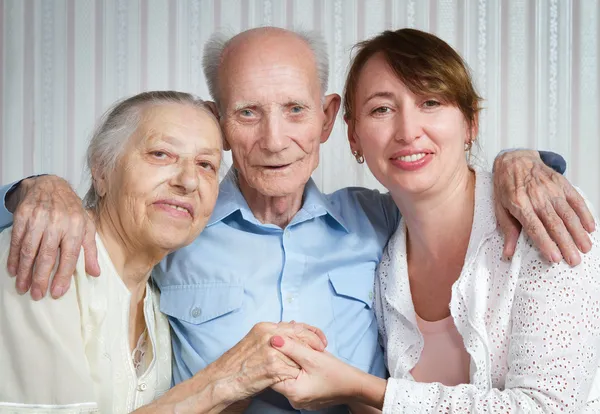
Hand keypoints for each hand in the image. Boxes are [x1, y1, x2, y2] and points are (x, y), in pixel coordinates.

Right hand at [6, 175, 99, 299]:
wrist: (51, 185)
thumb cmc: (72, 210)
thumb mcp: (87, 226)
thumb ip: (90, 250)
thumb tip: (95, 273)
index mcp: (75, 226)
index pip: (69, 255)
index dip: (62, 275)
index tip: (57, 292)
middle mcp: (57, 222)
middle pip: (47, 255)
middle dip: (40, 278)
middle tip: (37, 295)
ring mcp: (38, 218)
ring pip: (29, 250)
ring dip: (25, 271)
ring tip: (23, 287)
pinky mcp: (23, 215)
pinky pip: (17, 241)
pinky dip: (14, 257)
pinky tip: (13, 271)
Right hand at [208, 322, 327, 403]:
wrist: (223, 379)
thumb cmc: (238, 363)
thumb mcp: (254, 341)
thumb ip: (272, 335)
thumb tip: (291, 328)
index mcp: (265, 327)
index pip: (296, 325)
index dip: (311, 332)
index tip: (320, 339)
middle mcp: (269, 335)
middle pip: (301, 335)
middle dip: (315, 343)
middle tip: (323, 350)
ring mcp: (271, 350)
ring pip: (299, 352)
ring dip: (307, 360)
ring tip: (312, 365)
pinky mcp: (273, 366)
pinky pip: (293, 369)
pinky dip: (298, 374)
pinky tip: (300, 377)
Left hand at [270, 336, 377, 410]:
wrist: (355, 386)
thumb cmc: (337, 373)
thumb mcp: (313, 356)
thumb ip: (292, 347)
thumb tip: (273, 339)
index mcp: (292, 392)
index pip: (271, 373)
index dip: (274, 357)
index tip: (280, 344)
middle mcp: (293, 400)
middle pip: (279, 375)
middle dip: (285, 357)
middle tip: (292, 343)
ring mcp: (299, 400)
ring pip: (288, 376)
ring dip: (292, 362)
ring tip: (302, 350)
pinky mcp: (305, 396)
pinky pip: (296, 380)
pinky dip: (299, 368)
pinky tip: (306, 359)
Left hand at [493, 150, 594, 265]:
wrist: (514, 160)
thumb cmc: (506, 186)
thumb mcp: (499, 207)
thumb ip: (507, 230)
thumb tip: (508, 253)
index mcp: (519, 204)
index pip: (534, 228)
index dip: (545, 243)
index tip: (554, 258)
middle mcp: (537, 198)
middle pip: (554, 224)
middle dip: (566, 244)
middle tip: (574, 261)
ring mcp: (551, 190)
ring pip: (568, 214)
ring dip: (578, 232)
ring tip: (585, 248)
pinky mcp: (561, 184)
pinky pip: (576, 200)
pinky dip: (584, 214)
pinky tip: (590, 227)